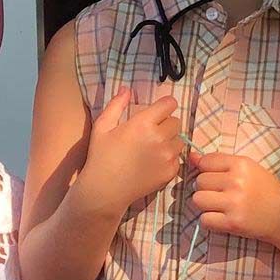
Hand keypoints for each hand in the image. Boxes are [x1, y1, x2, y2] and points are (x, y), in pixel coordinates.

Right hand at [77, 86, 181, 211]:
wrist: (105, 191)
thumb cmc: (100, 157)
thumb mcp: (102, 127)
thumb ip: (116, 105)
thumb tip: (126, 89)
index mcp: (143, 123)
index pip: (169, 104)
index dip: (164, 106)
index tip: (157, 111)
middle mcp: (159, 138)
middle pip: (176, 122)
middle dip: (166, 123)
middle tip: (151, 132)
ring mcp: (167, 157)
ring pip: (179, 141)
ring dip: (169, 141)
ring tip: (152, 148)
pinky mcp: (170, 172)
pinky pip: (177, 159)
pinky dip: (169, 158)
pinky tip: (153, 162)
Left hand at [188, 149, 279, 244]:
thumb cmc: (265, 190)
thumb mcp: (247, 169)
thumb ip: (219, 162)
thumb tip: (191, 157)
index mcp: (241, 164)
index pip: (205, 162)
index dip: (206, 170)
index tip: (216, 178)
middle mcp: (237, 181)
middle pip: (198, 182)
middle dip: (205, 188)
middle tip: (220, 194)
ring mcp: (234, 203)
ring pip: (197, 200)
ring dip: (204, 205)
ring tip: (219, 206)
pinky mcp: (233, 223)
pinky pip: (204, 219)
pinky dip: (209, 220)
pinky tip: (222, 218)